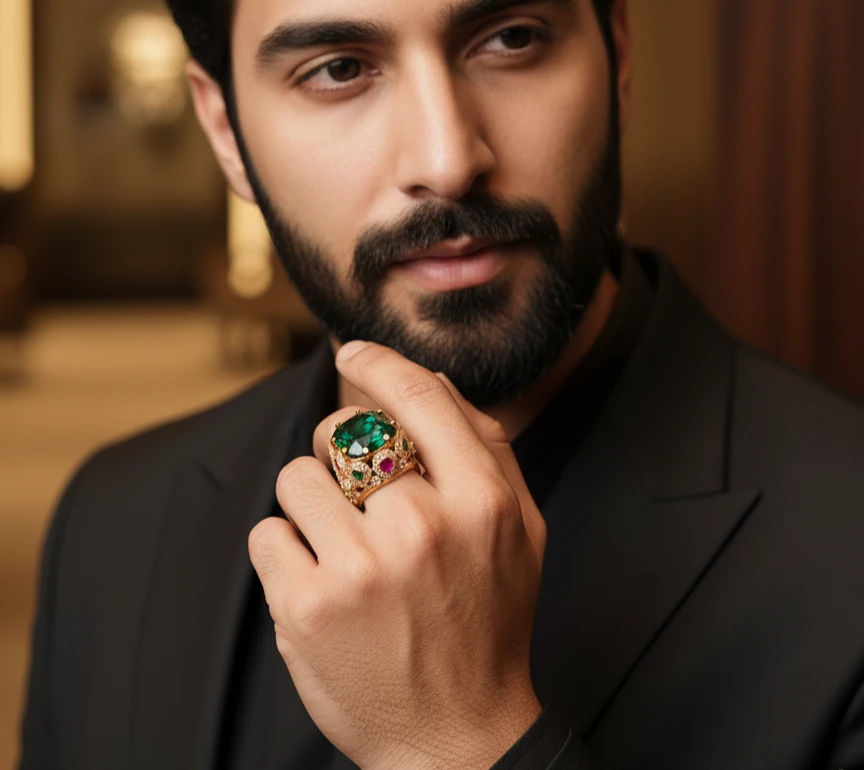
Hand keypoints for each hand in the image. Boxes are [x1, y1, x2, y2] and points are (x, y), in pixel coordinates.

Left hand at [249, 341, 546, 769]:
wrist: (457, 739)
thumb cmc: (488, 623)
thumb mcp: (519, 532)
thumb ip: (485, 449)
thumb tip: (431, 382)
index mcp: (481, 502)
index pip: (417, 397)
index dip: (378, 362)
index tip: (354, 352)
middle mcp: (421, 527)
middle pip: (344, 430)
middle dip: (343, 452)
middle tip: (360, 497)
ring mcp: (358, 569)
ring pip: (297, 478)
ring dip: (312, 506)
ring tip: (345, 551)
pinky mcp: (304, 608)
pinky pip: (267, 532)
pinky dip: (285, 552)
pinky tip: (322, 586)